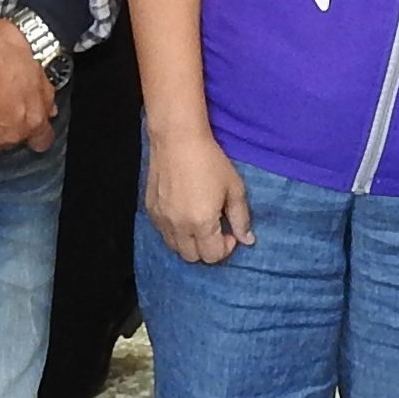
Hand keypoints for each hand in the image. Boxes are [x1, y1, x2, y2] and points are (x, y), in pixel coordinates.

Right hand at [145, 120, 254, 261]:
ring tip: (199, 223)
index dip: (226, 248)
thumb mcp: (234, 188)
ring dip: (190, 243)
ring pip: (175, 248)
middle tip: (215, 229)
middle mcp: (179, 226)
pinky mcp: (151, 210)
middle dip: (207, 249)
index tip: (230, 232)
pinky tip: (183, 214)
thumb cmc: (210, 161)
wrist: (177, 139)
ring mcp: (162, 219)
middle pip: (193, 257)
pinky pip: (163, 233)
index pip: (213, 256)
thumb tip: (247, 240)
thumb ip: (241, 218)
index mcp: (202, 223)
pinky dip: (175, 232)